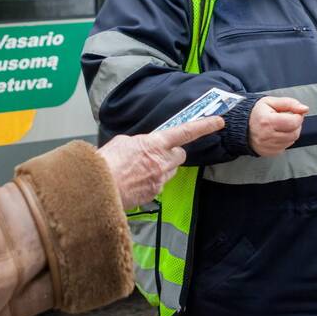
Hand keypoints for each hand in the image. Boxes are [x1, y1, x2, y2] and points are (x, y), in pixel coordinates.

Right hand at [99, 116, 224, 207]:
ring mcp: (159, 179)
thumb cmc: (105, 164)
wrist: (98, 188)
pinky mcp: (154, 194)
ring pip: (170, 171)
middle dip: (172, 154)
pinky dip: (150, 182)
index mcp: (154, 144)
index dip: (204, 126)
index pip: (185, 132)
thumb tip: (141, 147)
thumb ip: (139, 143)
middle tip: (157, 154)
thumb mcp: (121, 142)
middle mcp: (161, 162)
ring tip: (139, 170)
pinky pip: (159, 184)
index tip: (218, 121)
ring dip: (161, 168)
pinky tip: (134, 182)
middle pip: (180, 155)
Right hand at [249, 96, 309, 156]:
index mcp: (267, 121)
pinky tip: (276, 134)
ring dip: (290, 133)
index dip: (298, 116)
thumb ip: (290, 103)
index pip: (294, 122)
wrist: (239, 125)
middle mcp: (267, 136)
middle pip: (294, 133)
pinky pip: (284, 148)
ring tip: (280, 126)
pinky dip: (284, 140)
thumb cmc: (255, 112)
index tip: (293, 113)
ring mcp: (267, 146)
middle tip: (287, 119)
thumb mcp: (271, 102)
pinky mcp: (267, 152)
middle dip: (295, 125)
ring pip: (291, 141)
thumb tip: (304, 109)